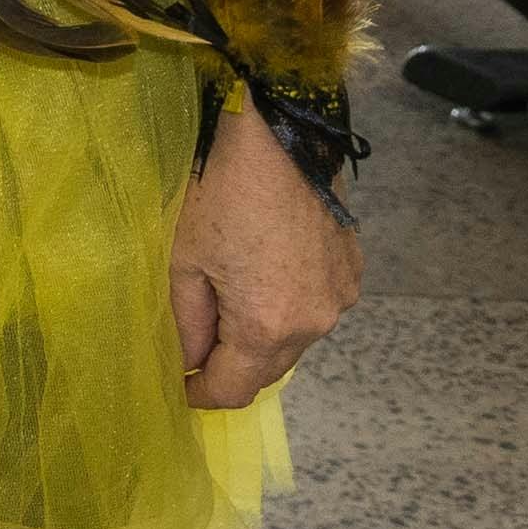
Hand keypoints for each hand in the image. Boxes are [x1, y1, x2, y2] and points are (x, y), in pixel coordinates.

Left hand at [169, 110, 358, 408]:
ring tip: (222, 298)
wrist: (280, 136)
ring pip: (292, 340)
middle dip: (227, 364)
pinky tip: (258, 274)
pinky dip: (285, 306)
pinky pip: (313, 308)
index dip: (199, 393)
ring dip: (257, 334)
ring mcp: (341, 296)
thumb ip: (184, 325)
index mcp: (270, 326)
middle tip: (191, 343)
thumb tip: (186, 362)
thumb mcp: (182, 263)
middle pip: (266, 369)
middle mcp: (317, 321)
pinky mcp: (351, 270)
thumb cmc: (219, 192)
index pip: (233, 389)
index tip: (176, 384)